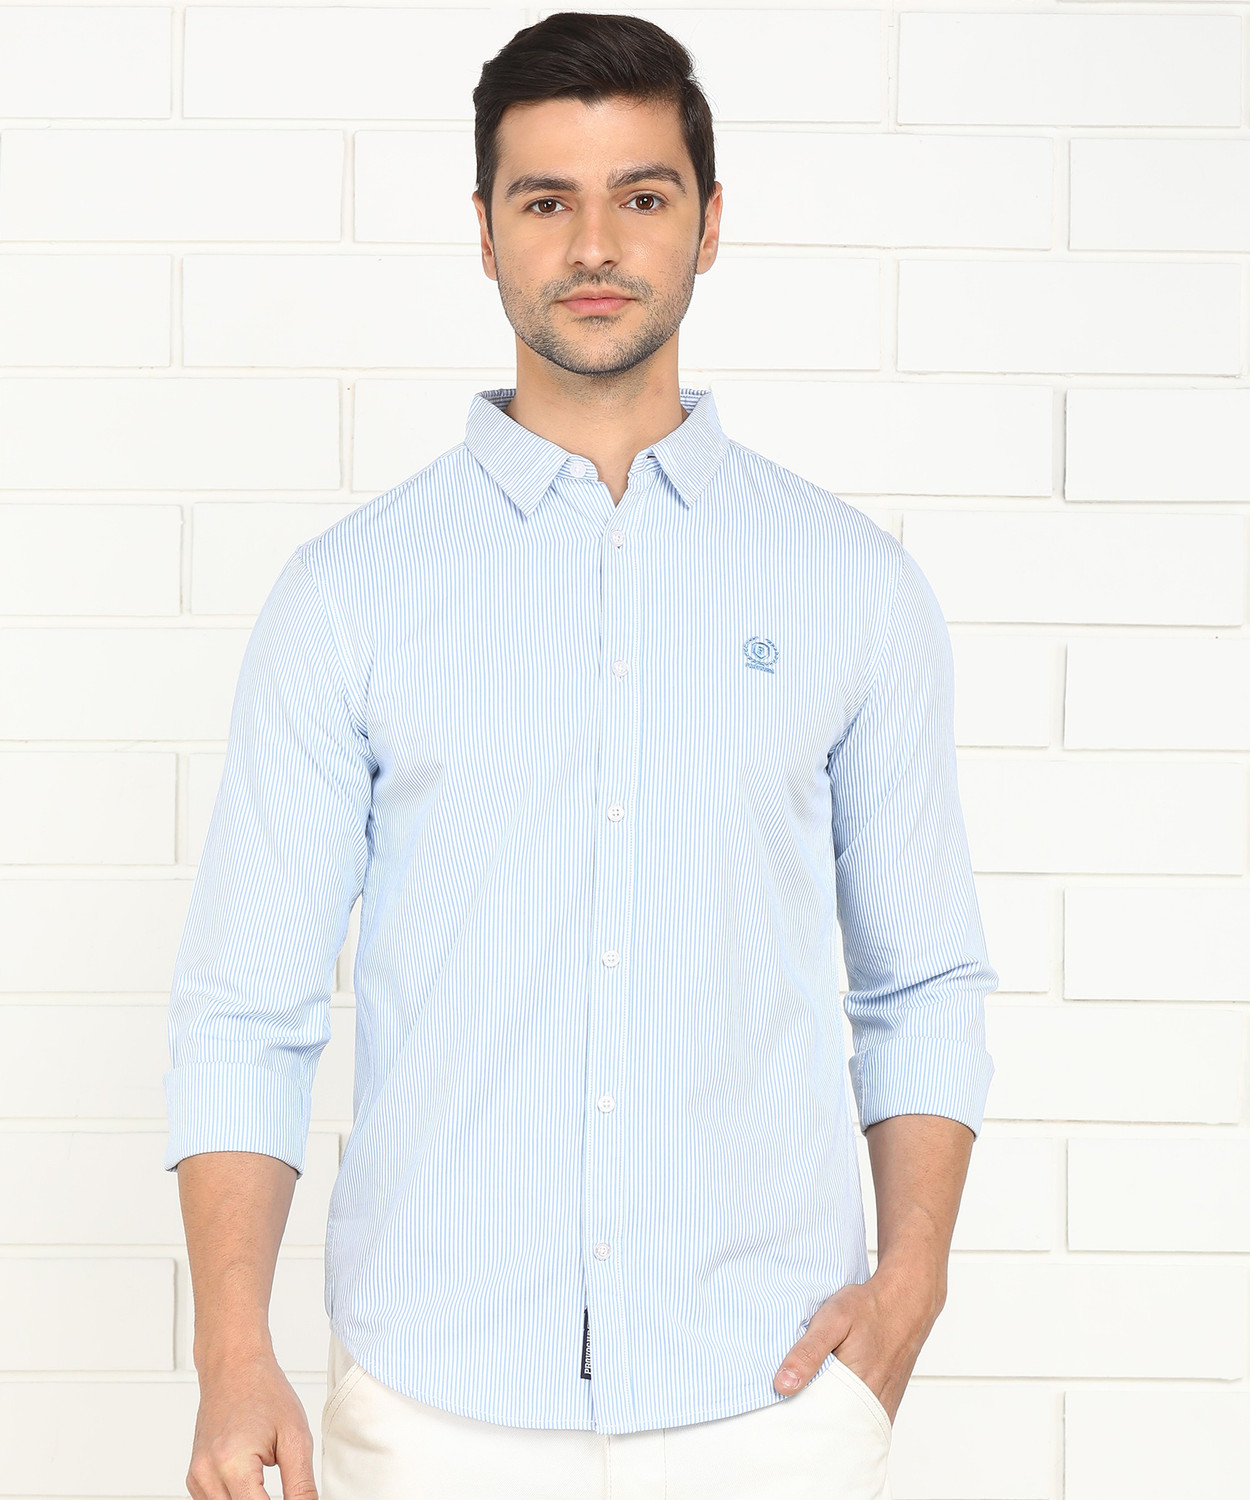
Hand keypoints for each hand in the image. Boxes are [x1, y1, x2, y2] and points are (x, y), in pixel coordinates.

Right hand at [186, 1348, 317, 1499]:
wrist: (234, 1366)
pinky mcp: (195, 1478)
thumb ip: (301, 1485)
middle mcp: (207, 1475)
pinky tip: (252, 1484)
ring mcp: (197, 1478)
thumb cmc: (264, 1392)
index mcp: (232, 1464)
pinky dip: (236, 1499)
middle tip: (285, 1487)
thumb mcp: (295, 1437)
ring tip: (267, 1480)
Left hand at [772, 1263, 941, 1424]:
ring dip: (829, 1420)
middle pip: (834, 1429)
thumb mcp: (832, 1320)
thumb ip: (808, 1352)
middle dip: (811, 1422)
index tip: (780, 1410)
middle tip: (792, 1407)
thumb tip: (783, 1385)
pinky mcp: (887, 1403)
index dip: (797, 1418)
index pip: (819, 1422)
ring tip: (810, 1403)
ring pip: (849, 1427)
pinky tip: (833, 1400)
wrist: (904, 1303)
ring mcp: (882, 1406)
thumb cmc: (869, 1309)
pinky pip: (863, 1420)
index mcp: (856, 1387)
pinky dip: (846, 1416)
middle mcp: (872, 1404)